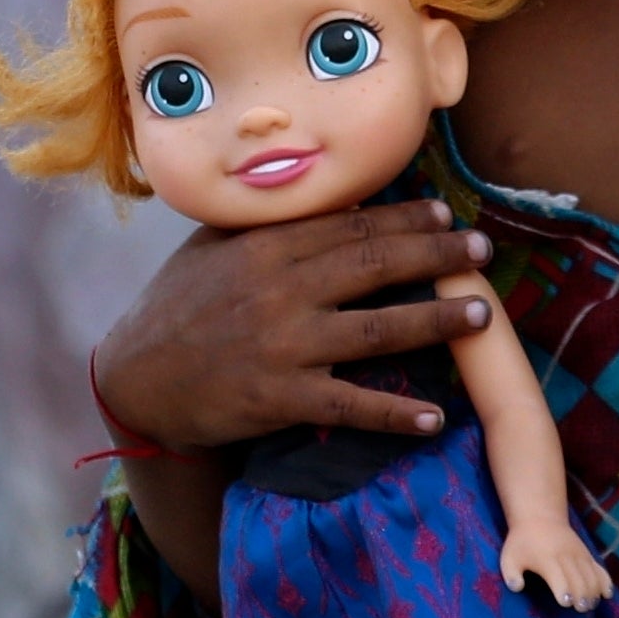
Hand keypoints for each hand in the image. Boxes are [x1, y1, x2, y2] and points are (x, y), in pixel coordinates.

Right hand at [88, 198, 493, 453]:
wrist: (135, 380)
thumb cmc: (175, 307)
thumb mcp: (212, 247)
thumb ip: (266, 224)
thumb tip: (328, 200)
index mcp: (266, 247)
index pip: (351, 226)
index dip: (405, 220)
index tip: (445, 215)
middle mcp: (281, 290)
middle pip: (377, 266)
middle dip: (437, 256)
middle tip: (484, 251)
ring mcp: (284, 346)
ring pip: (377, 330)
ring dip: (436, 321)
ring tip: (482, 315)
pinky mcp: (280, 398)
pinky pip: (350, 405)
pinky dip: (394, 413)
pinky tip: (433, 417)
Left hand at [500, 520, 613, 611]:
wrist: (539, 518)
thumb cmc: (522, 543)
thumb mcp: (509, 557)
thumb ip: (511, 574)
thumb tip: (517, 588)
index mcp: (547, 560)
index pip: (560, 579)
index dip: (565, 592)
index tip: (566, 603)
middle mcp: (567, 557)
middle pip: (580, 580)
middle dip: (582, 596)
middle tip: (581, 609)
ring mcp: (579, 555)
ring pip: (592, 576)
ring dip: (594, 591)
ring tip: (591, 605)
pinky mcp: (587, 554)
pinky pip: (599, 568)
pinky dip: (605, 581)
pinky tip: (606, 594)